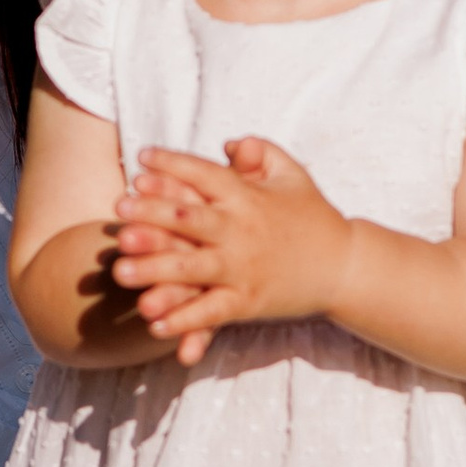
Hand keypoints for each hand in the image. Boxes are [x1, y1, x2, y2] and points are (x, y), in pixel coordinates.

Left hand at [110, 139, 354, 367]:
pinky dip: (183, 320)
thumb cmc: (314, 217)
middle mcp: (242, 231)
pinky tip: (153, 324)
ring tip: (120, 270)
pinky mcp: (248, 301)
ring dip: (154, 269)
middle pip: (189, 219)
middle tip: (118, 211)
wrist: (347, 266)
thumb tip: (230, 142)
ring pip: (192, 268)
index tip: (141, 159)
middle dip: (151, 214)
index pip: (205, 175)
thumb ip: (261, 152)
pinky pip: (211, 312)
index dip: (173, 164)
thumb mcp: (293, 175)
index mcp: (249, 197)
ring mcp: (244, 268)